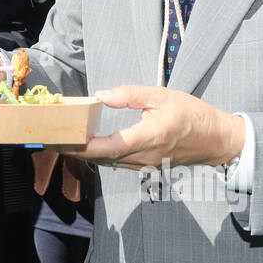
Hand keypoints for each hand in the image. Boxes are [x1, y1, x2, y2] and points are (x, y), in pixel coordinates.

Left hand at [52, 85, 244, 169]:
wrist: (216, 140)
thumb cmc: (192, 115)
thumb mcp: (162, 96)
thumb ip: (130, 95)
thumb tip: (101, 96)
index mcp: (147, 138)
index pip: (105, 147)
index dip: (78, 146)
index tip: (57, 139)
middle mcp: (143, 157)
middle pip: (99, 158)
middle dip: (72, 150)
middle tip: (46, 138)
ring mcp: (144, 165)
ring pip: (106, 162)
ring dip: (82, 154)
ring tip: (59, 140)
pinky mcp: (145, 167)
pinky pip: (115, 162)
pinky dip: (97, 155)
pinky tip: (84, 144)